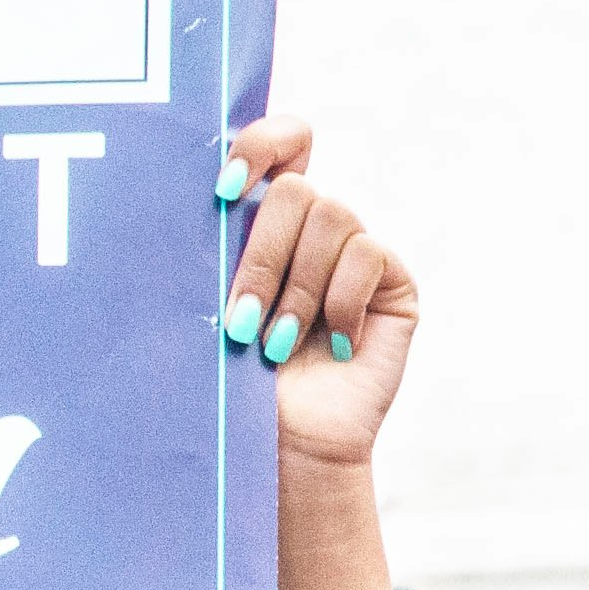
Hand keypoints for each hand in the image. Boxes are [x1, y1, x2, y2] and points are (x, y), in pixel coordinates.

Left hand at [216, 120, 418, 472]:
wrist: (280, 447)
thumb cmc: (229, 382)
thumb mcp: (206, 306)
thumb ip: (207, 247)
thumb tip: (195, 190)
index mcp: (265, 221)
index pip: (284, 142)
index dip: (260, 145)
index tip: (223, 190)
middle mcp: (313, 229)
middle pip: (296, 190)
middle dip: (261, 259)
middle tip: (240, 324)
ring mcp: (356, 253)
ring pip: (332, 217)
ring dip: (295, 289)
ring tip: (275, 346)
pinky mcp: (393, 282)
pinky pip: (368, 255)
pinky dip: (340, 301)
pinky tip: (330, 344)